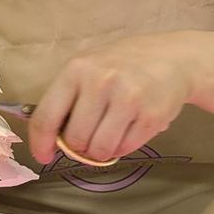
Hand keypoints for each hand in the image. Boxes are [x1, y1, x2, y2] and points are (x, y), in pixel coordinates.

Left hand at [28, 31, 201, 164]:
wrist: (173, 57)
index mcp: (76, 69)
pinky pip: (124, 150)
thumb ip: (67, 98)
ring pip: (99, 150)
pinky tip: (128, 130)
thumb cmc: (123, 65)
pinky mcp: (151, 116)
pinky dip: (122, 148)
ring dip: (101, 151)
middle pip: (74, 139)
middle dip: (78, 147)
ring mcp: (128, 98)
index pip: (46, 116)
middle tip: (88, 139)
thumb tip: (48, 138)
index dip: (40, 143)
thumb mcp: (89, 67)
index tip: (43, 156)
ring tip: (109, 134)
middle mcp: (100, 82)